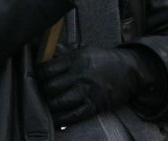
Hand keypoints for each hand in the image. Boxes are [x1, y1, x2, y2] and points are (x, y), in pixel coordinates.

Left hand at [36, 46, 158, 125]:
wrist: (130, 70)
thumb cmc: (105, 60)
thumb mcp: (84, 49)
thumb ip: (64, 52)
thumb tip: (44, 52)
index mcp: (75, 58)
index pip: (47, 69)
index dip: (38, 75)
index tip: (37, 78)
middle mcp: (79, 74)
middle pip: (50, 87)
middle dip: (42, 92)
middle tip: (42, 93)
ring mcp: (87, 90)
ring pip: (59, 102)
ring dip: (50, 106)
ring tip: (47, 104)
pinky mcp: (95, 105)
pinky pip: (73, 115)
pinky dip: (61, 119)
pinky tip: (56, 118)